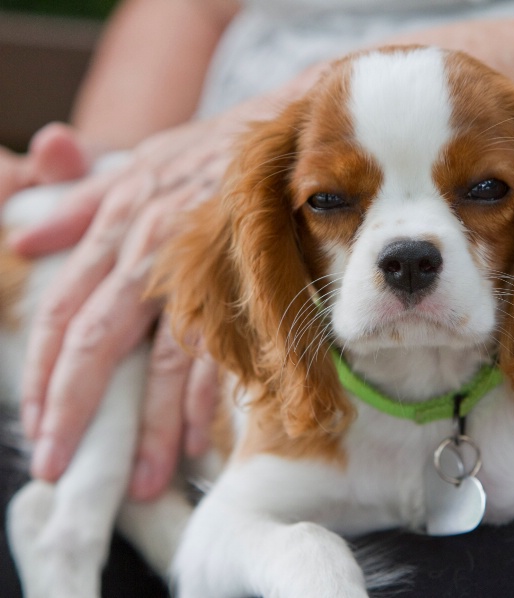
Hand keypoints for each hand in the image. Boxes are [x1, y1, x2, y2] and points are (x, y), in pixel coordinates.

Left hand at [9, 64, 323, 499]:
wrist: (294, 137)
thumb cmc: (220, 152)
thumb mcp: (143, 162)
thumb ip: (82, 200)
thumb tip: (25, 241)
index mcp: (121, 226)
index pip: (64, 312)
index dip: (43, 372)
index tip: (33, 425)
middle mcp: (152, 254)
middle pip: (99, 345)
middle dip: (76, 411)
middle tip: (62, 470)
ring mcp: (201, 273)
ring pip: (161, 363)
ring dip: (149, 427)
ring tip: (140, 481)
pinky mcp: (247, 288)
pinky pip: (223, 355)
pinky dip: (207, 402)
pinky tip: (196, 441)